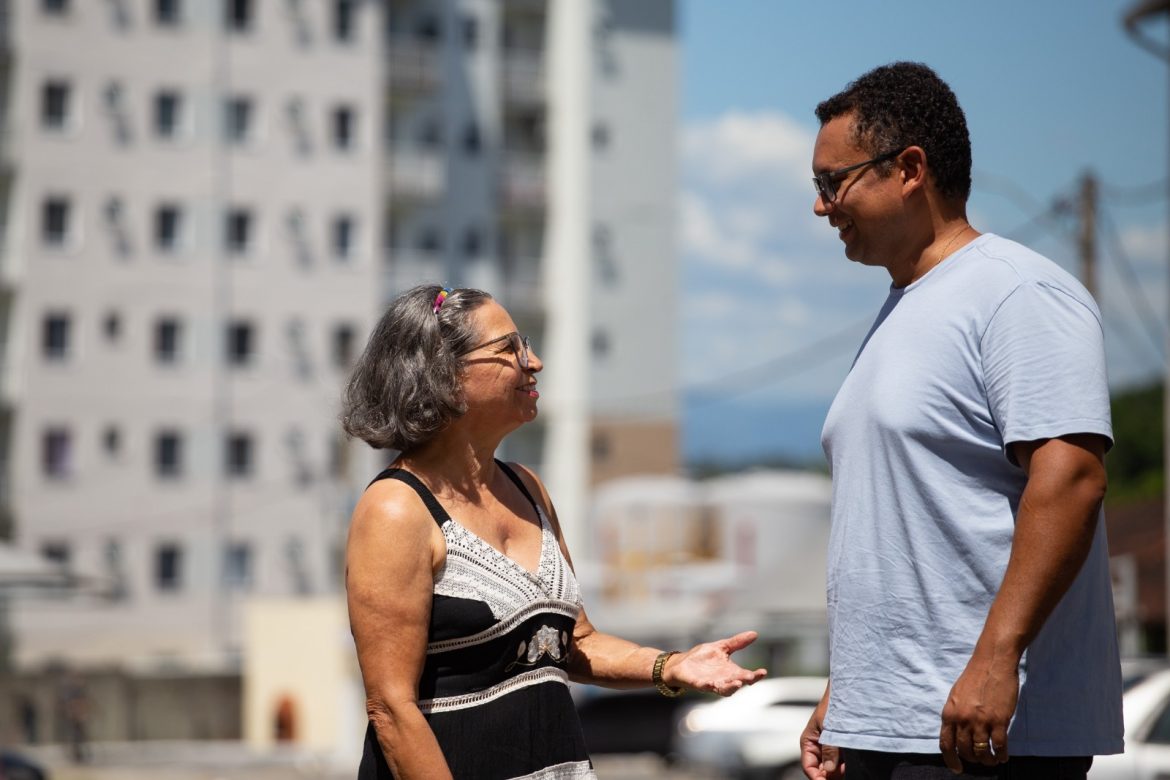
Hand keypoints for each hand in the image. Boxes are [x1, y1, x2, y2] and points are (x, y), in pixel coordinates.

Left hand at [664, 630, 766, 695]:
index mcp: (730, 672)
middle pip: (737, 683)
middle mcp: (723, 680)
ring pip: (723, 689)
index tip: (763, 672)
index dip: (755, 675)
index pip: (746, 675)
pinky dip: (708, 686)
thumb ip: (737, 643)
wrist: (681, 663)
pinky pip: (704, 687)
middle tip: (751, 678)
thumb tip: (755, 634)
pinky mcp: (698, 684)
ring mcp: (711, 683)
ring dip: (730, 687)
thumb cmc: (702, 658)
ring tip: (737, 683)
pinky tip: (711, 684)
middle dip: (744, 681)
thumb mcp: (722, 647)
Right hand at [800, 690, 843, 779]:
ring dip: (838, 770)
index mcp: (808, 742)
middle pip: (820, 771)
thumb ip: (829, 750)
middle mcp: (817, 747)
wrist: (847, 692)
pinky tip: (850, 762)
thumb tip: (829, 771)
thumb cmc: (833, 704)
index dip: (817, 778)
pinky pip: (840, 762)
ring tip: (846, 765)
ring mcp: (829, 748)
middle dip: (829, 775)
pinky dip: (844, 765)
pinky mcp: (840, 747)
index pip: (808, 767)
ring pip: (831, 768)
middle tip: (841, 771)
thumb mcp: (830, 728)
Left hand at [939, 657, 1018, 772]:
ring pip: (981, 752)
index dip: (951, 760)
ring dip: (987, 760)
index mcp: (949, 713)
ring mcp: (980, 720)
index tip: (957, 769)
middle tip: (980, 760)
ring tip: (992, 760)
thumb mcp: (956, 696)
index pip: (946, 744)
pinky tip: (1003, 756)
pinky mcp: (998, 720)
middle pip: (964, 750)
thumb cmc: (975, 677)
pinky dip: (1001, 755)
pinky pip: (999, 746)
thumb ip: (955, 715)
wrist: (992, 662)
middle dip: (972, 759)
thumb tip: (956, 734)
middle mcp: (962, 719)